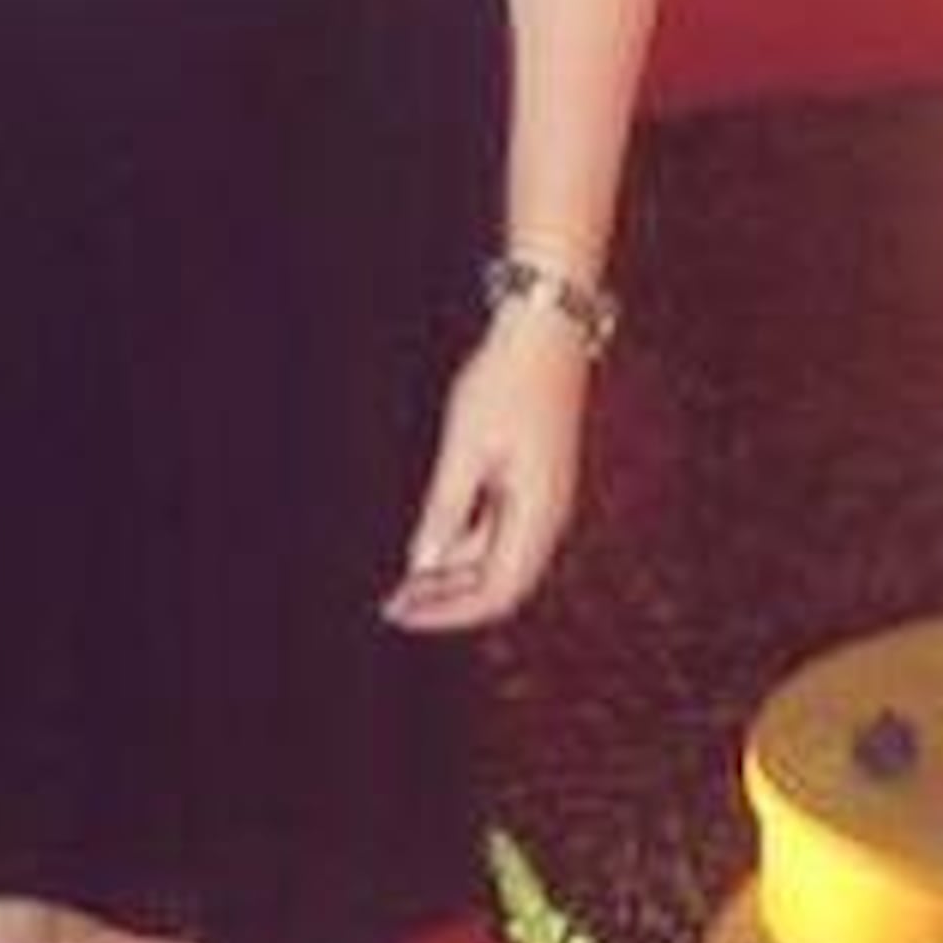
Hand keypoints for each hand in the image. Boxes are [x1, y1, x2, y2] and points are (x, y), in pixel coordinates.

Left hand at [383, 310, 592, 632]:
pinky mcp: (533, 480)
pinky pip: (499, 530)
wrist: (546, 329)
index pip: (498, 593)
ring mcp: (544, 499)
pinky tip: (428, 542)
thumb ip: (444, 511)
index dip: (449, 613)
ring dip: (452, 575)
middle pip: (500, 584)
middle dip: (447, 601)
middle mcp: (549, 517)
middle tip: (393, 605)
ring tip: (402, 580)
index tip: (402, 612)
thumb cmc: (506, 382)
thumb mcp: (464, 447)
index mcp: (539, 515)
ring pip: (497, 559)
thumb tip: (421, 568)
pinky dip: (463, 544)